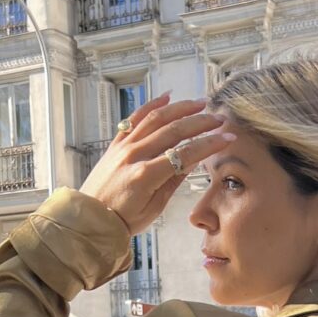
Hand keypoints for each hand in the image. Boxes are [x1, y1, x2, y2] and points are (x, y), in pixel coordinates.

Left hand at [79, 94, 234, 236]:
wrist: (90, 218)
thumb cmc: (123, 219)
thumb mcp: (155, 208)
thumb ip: (173, 181)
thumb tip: (193, 160)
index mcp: (146, 175)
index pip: (185, 153)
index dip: (209, 144)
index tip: (227, 138)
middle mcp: (134, 155)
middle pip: (174, 131)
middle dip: (200, 122)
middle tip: (219, 119)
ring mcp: (123, 146)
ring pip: (156, 118)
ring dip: (181, 108)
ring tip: (200, 104)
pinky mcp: (116, 143)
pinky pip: (135, 118)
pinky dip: (151, 105)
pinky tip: (167, 97)